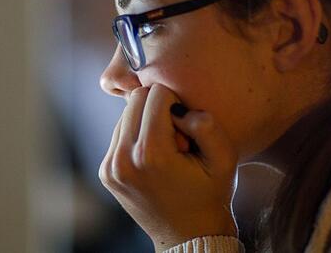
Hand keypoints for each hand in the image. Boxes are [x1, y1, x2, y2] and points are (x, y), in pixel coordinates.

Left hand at [98, 84, 238, 251]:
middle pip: (136, 99)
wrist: (189, 236)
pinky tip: (154, 158)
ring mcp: (110, 167)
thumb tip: (179, 109)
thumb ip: (206, 124)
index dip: (177, 103)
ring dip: (146, 121)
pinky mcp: (106, 172)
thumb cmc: (210, 196)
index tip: (186, 129)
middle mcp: (123, 159)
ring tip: (166, 150)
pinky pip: (119, 133)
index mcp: (151, 154)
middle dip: (158, 108)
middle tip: (176, 136)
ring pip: (125, 114)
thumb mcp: (224, 159)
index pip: (156, 93)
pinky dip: (136, 136)